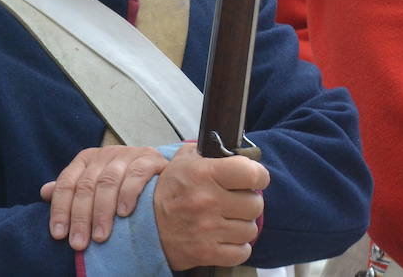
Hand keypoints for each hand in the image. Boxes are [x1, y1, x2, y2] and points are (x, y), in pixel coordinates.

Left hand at [39, 146, 168, 249]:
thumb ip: (71, 188)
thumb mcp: (93, 182)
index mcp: (86, 159)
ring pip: (108, 182)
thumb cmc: (120, 181)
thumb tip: (44, 192)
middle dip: (80, 217)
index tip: (59, 235)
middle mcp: (105, 154)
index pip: (67, 183)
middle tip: (79, 243)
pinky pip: (136, 174)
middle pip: (86, 186)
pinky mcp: (149, 159)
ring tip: (99, 236)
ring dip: (102, 211)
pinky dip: (128, 194)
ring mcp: (127, 155)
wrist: (156, 168)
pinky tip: (124, 213)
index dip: (61, 209)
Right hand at [154, 143, 268, 270]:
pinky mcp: (207, 252)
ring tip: (229, 220)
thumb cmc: (168, 192)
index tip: (255, 179)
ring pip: (250, 229)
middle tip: (237, 202)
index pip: (251, 173)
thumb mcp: (182, 161)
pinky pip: (242, 252)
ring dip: (242, 225)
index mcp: (204, 174)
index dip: (259, 176)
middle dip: (249, 202)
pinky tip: (227, 237)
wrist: (143, 226)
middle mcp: (208, 201)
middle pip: (255, 204)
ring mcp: (208, 229)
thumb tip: (235, 149)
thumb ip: (209, 152)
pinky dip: (238, 247)